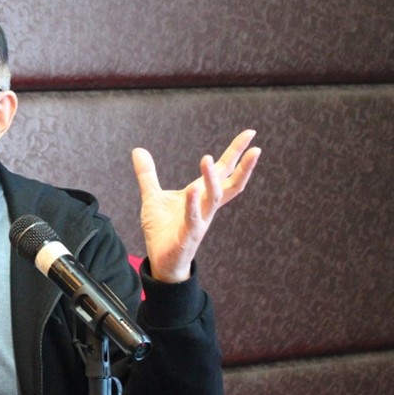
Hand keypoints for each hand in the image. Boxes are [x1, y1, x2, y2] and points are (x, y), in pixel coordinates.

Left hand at [132, 129, 260, 282]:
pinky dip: (193, 203)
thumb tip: (138, 150)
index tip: (250, 134)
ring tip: (208, 159)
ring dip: (212, 179)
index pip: (224, 170)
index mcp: (201, 194)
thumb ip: (147, 174)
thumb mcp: (152, 197)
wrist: (160, 261)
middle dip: (244, 166)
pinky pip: (194, 218)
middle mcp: (206, 206)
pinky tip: (192, 190)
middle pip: (231, 183)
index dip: (237, 152)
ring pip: (214, 198)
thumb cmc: (162, 230)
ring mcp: (200, 220)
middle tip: (254, 148)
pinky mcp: (189, 235)